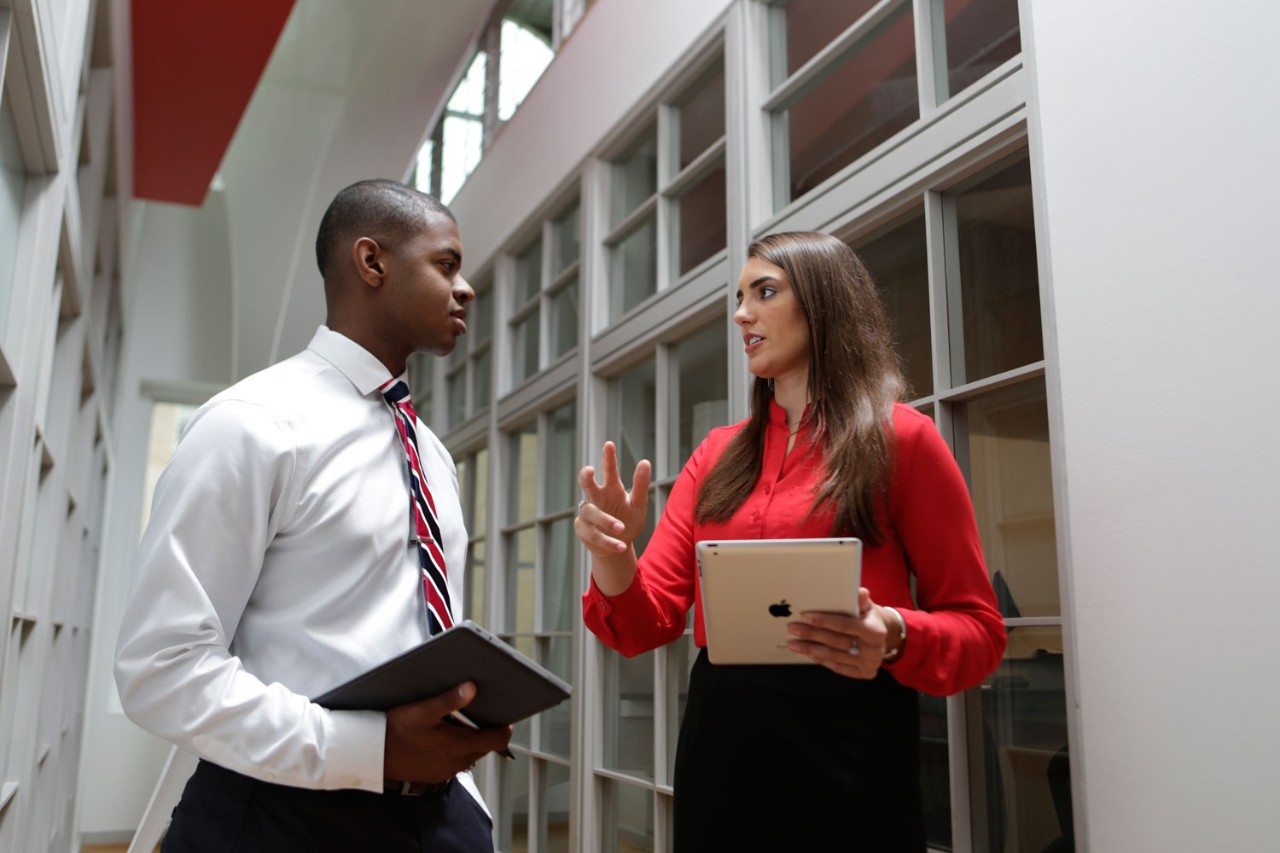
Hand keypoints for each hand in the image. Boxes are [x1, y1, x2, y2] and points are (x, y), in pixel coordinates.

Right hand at [384, 682, 512, 783]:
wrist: (370, 754)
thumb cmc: (395, 729)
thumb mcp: (423, 709)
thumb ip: (450, 700)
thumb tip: (473, 688)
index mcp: (458, 745)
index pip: (497, 740)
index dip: (504, 727)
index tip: (505, 715)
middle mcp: (456, 762)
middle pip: (485, 746)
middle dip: (485, 730)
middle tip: (479, 712)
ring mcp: (445, 771)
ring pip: (470, 754)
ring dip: (469, 740)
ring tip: (459, 722)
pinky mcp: (435, 775)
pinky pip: (454, 762)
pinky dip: (455, 749)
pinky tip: (442, 736)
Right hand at [575, 441, 650, 558]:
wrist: (619, 545)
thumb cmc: (628, 521)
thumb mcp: (639, 504)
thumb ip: (640, 485)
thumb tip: (645, 462)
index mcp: (612, 489)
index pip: (609, 471)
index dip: (608, 458)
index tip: (609, 444)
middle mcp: (597, 499)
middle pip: (587, 484)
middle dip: (586, 477)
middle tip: (589, 470)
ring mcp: (587, 514)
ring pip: (591, 512)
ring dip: (606, 520)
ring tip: (621, 528)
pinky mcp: (583, 530)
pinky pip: (593, 534)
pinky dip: (608, 540)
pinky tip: (621, 545)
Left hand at [786, 589, 894, 678]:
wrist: (882, 638)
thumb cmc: (868, 618)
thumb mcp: (867, 607)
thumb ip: (861, 601)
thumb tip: (860, 592)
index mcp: (875, 631)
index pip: (844, 625)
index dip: (823, 621)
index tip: (805, 617)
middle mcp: (874, 650)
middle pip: (835, 641)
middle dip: (811, 635)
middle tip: (793, 629)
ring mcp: (869, 664)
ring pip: (833, 656)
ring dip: (810, 649)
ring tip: (794, 643)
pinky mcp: (864, 673)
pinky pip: (837, 667)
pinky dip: (821, 659)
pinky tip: (809, 653)